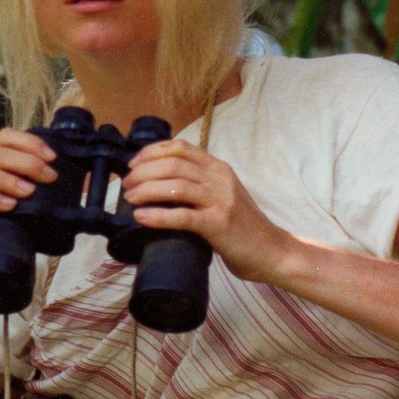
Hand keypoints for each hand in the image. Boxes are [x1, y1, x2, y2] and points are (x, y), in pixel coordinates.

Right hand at [0, 128, 57, 267]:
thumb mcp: (3, 194)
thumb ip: (21, 182)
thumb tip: (56, 181)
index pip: (6, 136)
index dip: (30, 143)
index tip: (52, 157)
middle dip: (27, 162)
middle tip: (49, 177)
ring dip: (8, 179)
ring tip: (30, 191)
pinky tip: (9, 206)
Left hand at [122, 139, 293, 284]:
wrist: (272, 251)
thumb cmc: (243, 227)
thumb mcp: (223, 194)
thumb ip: (200, 185)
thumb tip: (160, 184)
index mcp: (219, 168)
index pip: (180, 147)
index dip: (152, 152)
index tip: (133, 164)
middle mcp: (220, 179)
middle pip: (173, 164)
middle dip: (143, 172)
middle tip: (126, 185)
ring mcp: (221, 200)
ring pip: (175, 186)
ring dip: (146, 190)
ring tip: (130, 198)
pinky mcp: (219, 224)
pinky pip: (182, 216)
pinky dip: (158, 216)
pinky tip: (141, 218)